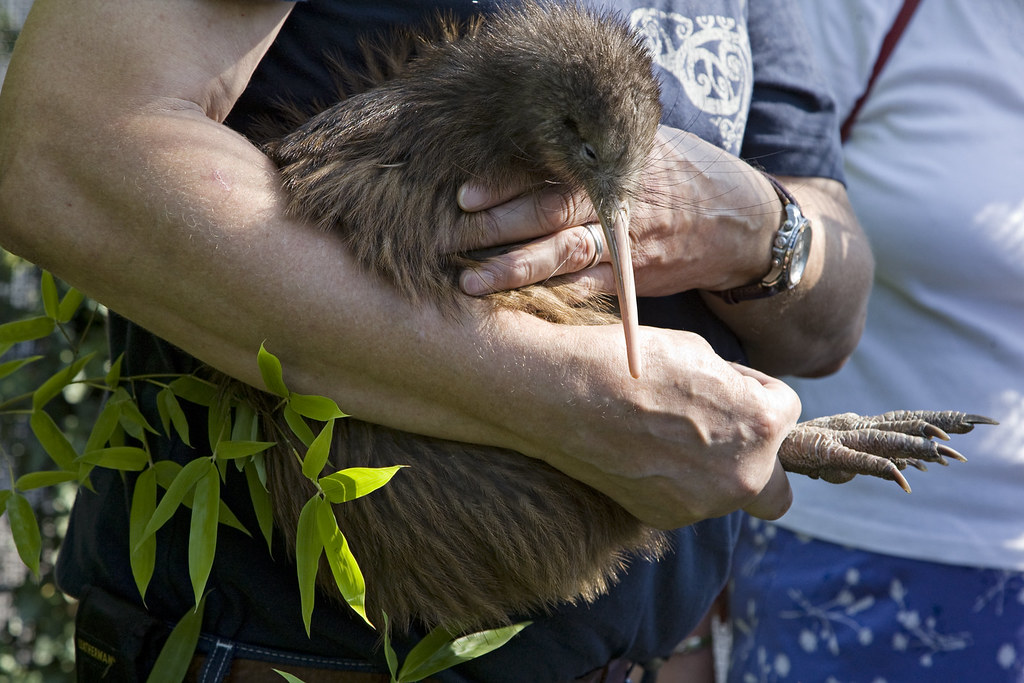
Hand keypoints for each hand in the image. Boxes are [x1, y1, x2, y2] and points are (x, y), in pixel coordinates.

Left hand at [457, 125, 782, 298]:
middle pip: (551, 213)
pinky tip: (517, 304)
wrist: (744, 223)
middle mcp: (620, 201)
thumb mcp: (647, 145)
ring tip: (470, 282)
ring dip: (515, 270)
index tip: (465, 194)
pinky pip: (589, 288)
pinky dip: (553, 296)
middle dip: (498, 228)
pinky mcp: (636, 278)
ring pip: (565, 255)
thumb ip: (593, 148)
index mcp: (616, 162)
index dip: (507, 182)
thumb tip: (527, 142)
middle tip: (451, 239)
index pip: (553, 170)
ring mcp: (629, 244)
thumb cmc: (683, 175)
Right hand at [511, 325, 796, 527]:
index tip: (720, 384)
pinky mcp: (664, 517)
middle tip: (723, 434)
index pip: (786, 411)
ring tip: (667, 434)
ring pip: (730, 495)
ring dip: (715, 470)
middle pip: (778, 483)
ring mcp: (702, 503)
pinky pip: (690, 501)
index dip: (753, 392)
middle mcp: (742, 475)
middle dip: (759, 460)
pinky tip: (643, 451)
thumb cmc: (629, 363)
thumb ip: (734, 388)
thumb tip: (739, 404)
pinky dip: (678, 482)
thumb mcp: (698, 353)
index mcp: (761, 425)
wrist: (561, 394)